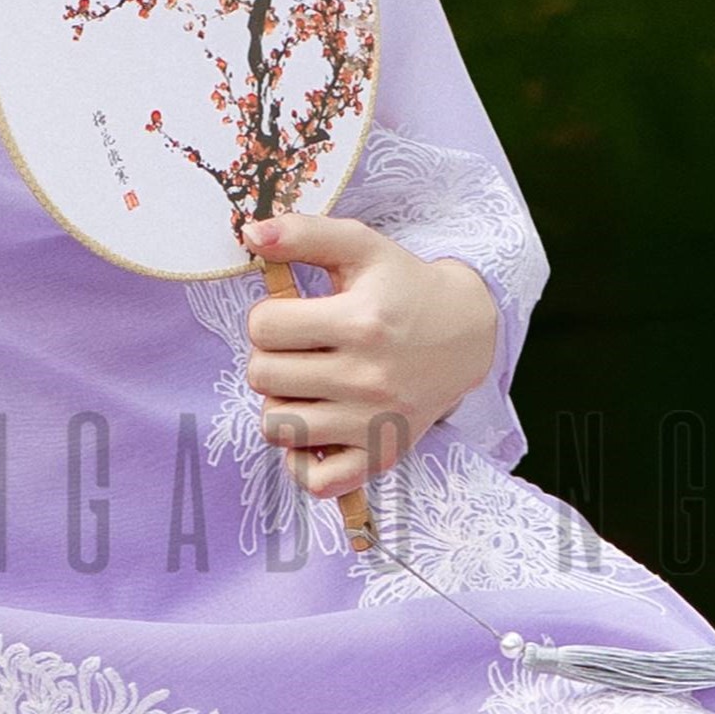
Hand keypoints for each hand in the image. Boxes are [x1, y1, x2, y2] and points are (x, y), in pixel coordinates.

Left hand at [240, 212, 499, 501]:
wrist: (465, 334)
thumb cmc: (403, 287)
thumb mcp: (361, 247)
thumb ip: (304, 233)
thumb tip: (249, 232)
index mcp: (361, 321)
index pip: (264, 328)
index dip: (267, 318)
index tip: (291, 316)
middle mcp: (368, 377)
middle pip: (263, 376)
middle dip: (270, 359)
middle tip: (298, 351)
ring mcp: (373, 423)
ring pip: (277, 426)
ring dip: (281, 404)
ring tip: (306, 386)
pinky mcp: (380, 456)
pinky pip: (316, 481)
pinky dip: (302, 461)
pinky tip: (314, 431)